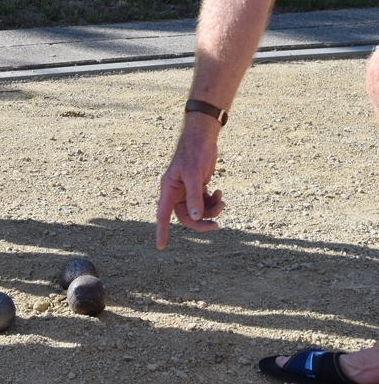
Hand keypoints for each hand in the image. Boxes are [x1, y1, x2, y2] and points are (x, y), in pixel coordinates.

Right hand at [156, 115, 225, 249]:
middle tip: (218, 225)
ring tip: (222, 201)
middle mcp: (176, 192)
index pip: (163, 215)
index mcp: (169, 189)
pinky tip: (219, 192)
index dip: (161, 231)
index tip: (161, 246)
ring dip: (211, 210)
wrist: (202, 137)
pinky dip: (213, 201)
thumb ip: (195, 196)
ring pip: (198, 211)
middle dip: (202, 222)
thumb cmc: (194, 152)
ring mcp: (187, 190)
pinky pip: (204, 202)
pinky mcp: (198, 186)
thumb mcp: (195, 175)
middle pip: (186, 217)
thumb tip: (197, 218)